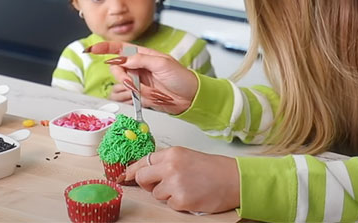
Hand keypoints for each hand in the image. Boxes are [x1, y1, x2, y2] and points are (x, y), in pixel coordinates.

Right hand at [88, 41, 197, 114]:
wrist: (190, 98)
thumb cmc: (181, 77)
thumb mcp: (162, 64)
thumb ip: (140, 59)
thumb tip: (121, 58)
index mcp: (143, 55)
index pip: (119, 48)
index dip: (105, 48)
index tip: (92, 50)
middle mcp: (138, 67)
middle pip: (116, 69)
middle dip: (123, 77)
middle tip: (135, 83)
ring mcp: (138, 82)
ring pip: (120, 85)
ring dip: (132, 90)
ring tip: (150, 91)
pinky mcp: (139, 96)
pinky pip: (126, 97)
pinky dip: (133, 99)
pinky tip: (145, 98)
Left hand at [124, 147, 239, 213]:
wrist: (234, 179)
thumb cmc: (214, 169)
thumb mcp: (188, 157)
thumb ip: (167, 161)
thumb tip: (147, 170)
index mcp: (172, 153)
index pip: (143, 161)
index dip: (132, 170)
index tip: (124, 176)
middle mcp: (170, 166)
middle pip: (142, 177)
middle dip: (146, 184)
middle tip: (159, 185)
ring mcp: (175, 183)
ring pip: (156, 193)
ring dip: (167, 194)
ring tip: (186, 188)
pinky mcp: (181, 199)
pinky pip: (170, 205)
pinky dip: (179, 204)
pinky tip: (191, 196)